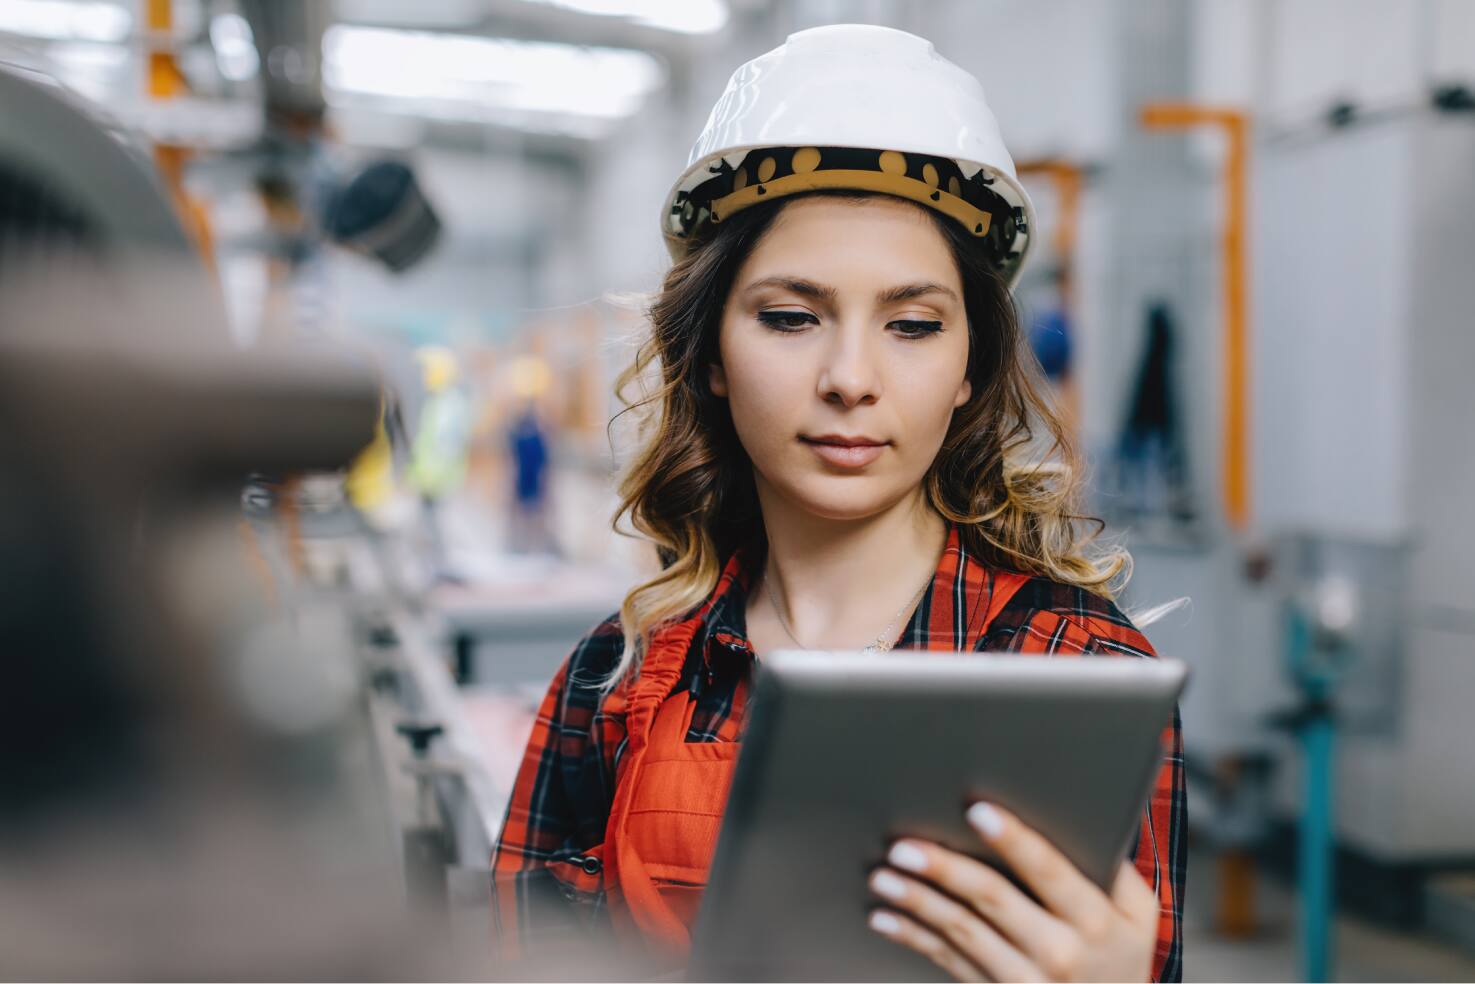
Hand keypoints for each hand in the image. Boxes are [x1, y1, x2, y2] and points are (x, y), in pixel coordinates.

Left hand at [865, 801, 1159, 981]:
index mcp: (1096, 920)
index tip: (979, 811)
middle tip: (905, 846)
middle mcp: (1060, 952)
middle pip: (993, 899)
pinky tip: (885, 918)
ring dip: (917, 902)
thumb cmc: (1122, 960)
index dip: (1013, 839)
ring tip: (883, 876)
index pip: (1049, 870)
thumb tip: (1081, 817)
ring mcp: (1026, 980)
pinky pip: (948, 962)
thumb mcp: (1140, 917)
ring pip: (962, 932)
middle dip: (945, 869)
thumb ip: (1117, 870)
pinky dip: (913, 937)